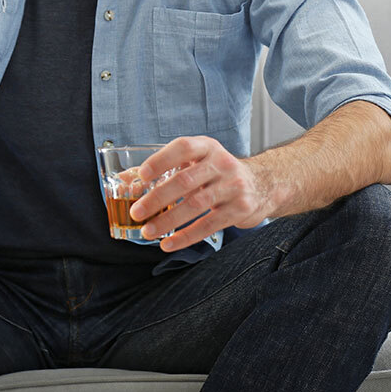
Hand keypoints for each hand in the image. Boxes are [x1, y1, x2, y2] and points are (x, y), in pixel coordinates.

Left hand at [129, 136, 272, 251]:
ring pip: (196, 205)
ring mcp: (233, 187)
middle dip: (157, 198)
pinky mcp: (239, 209)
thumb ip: (166, 168)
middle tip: (137, 212)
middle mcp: (222, 164)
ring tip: (148, 231)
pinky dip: (186, 237)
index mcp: (207, 148)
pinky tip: (169, 244)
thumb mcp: (199, 162)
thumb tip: (126, 180)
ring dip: (168, 221)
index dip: (161, 160)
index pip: (183, 148)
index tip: (142, 176)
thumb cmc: (219, 173)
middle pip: (185, 180)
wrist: (264, 184)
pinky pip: (208, 225)